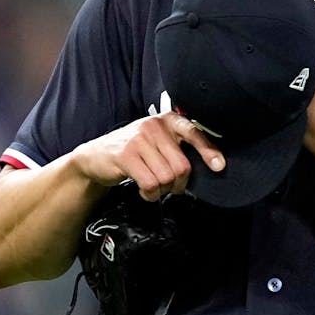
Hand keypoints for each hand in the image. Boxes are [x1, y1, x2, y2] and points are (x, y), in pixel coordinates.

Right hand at [73, 111, 223, 201]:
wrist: (95, 156)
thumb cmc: (132, 150)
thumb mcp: (157, 141)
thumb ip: (178, 147)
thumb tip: (207, 164)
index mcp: (167, 120)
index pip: (194, 133)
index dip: (208, 151)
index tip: (218, 166)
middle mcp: (154, 125)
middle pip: (182, 166)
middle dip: (178, 184)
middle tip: (169, 186)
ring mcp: (139, 139)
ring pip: (167, 177)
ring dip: (162, 190)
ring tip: (152, 185)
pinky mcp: (126, 155)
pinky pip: (150, 183)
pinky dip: (150, 194)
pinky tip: (143, 189)